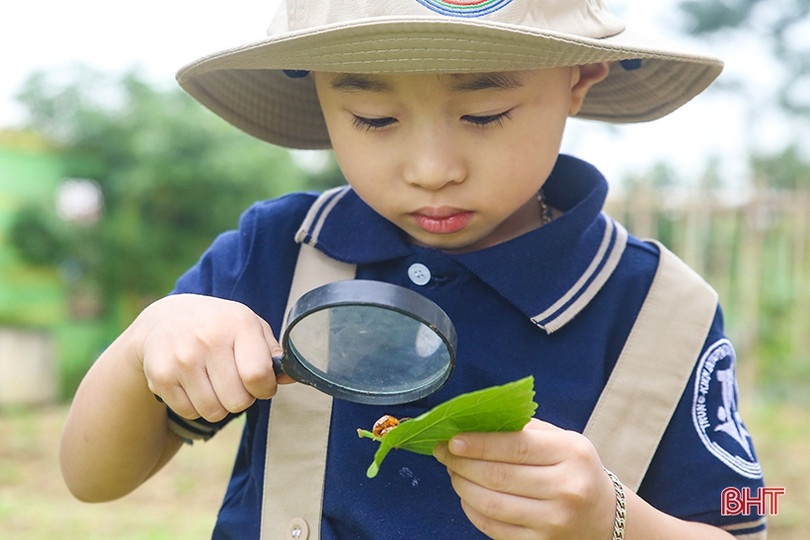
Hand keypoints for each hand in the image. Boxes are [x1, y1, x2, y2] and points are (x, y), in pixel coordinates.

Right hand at [131, 294, 284, 421]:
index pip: (259, 376)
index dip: (265, 388)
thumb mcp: (249, 326)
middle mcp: (208, 339)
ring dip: (220, 405)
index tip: (261, 383)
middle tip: (235, 382)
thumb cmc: (220, 326)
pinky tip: (195, 384)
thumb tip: (291, 377)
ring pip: (214, 412)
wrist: (166, 320)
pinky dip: (197, 406)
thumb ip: (273, 352)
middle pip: (238, 401)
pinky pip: (190, 412)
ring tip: (215, 383)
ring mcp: (182, 359)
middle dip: (243, 399)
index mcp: (238, 324)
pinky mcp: (161, 377)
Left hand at [433, 418, 615, 539]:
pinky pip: (494, 527)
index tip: (452, 440)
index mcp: (571, 453)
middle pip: (499, 476)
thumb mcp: (562, 440)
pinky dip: (472, 510)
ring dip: (462, 486)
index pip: (516, 446)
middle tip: (443, 453)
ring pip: (492, 504)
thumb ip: (523, 429)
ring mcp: (554, 521)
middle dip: (462, 463)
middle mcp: (567, 489)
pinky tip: (466, 495)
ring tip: (453, 472)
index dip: (479, 443)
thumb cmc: (574, 469)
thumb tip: (474, 423)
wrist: (604, 516)